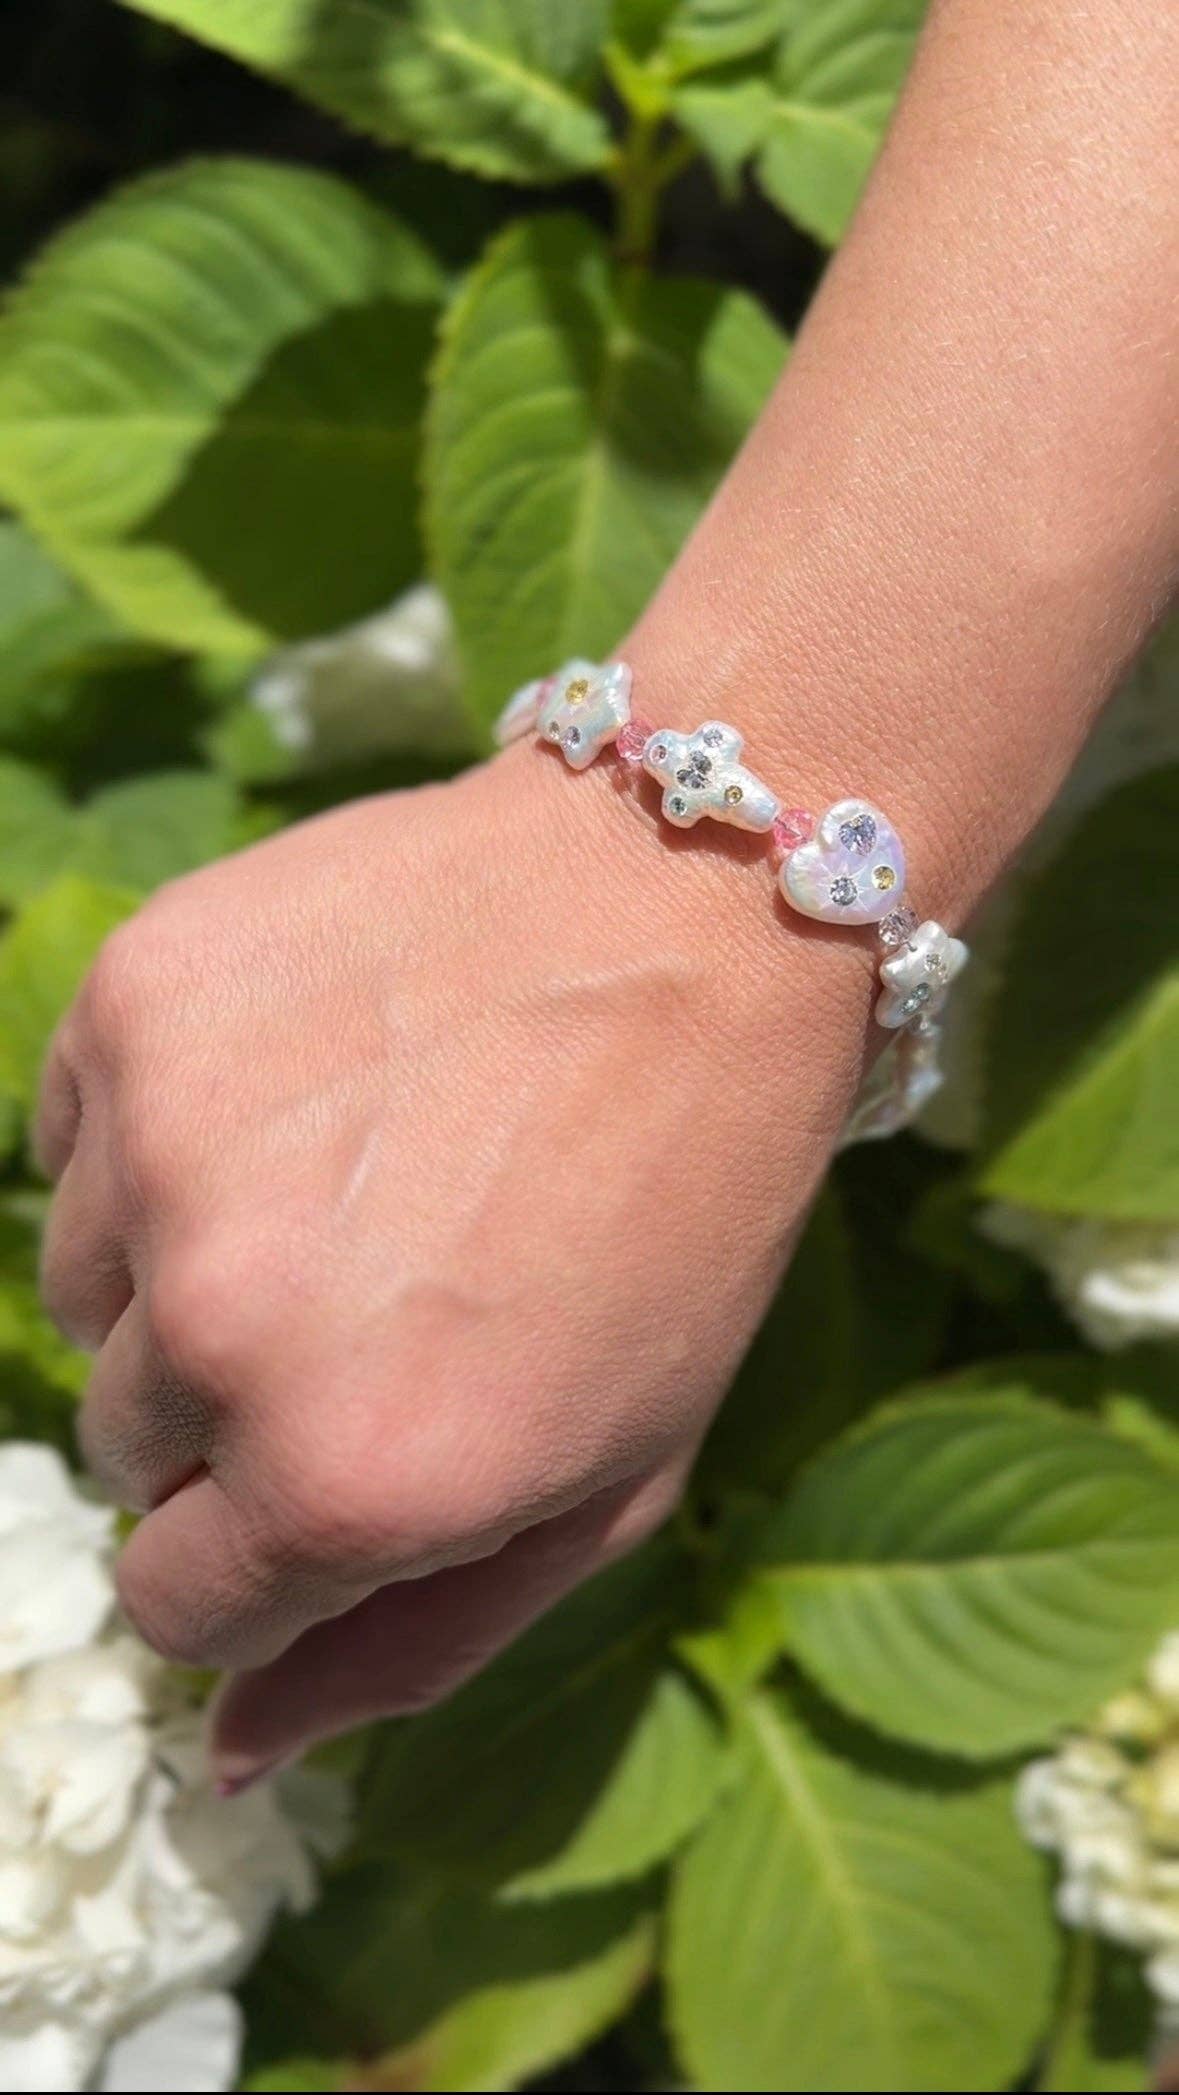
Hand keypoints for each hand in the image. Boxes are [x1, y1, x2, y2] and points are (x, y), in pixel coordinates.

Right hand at [38, 733, 872, 1783]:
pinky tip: (305, 1086)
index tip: (341, 1463)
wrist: (688, 909)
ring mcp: (159, 1154)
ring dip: (185, 1267)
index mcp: (346, 1483)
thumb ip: (413, 1643)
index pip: (175, 1605)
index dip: (263, 1551)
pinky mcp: (131, 1004)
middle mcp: (217, 1331)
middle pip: (125, 1448)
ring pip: (86, 1292)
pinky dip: (162, 1138)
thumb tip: (228, 1752)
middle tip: (377, 1297)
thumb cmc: (683, 1211)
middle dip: (235, 1408)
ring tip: (346, 1180)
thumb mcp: (612, 1480)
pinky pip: (76, 1139)